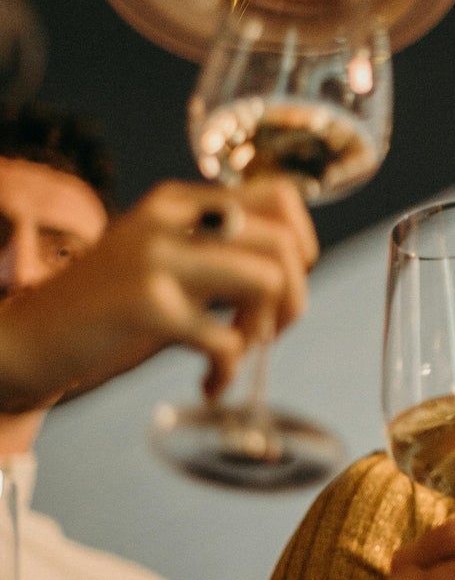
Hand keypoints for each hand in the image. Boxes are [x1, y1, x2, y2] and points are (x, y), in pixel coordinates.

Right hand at [0, 176, 316, 410]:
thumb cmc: (105, 310)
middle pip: (282, 241)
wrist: (26, 340)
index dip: (302, 243)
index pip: (278, 196)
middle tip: (268, 333)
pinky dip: (230, 370)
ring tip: (236, 353)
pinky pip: (228, 340)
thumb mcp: (162, 263)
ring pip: (268, 278)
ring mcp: (158, 259)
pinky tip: (210, 383)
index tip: (285, 285)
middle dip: (294, 296)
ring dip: (266, 329)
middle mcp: (170, 220)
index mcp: (177, 203)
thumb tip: (290, 271)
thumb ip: (215, 256)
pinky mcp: (148, 306)